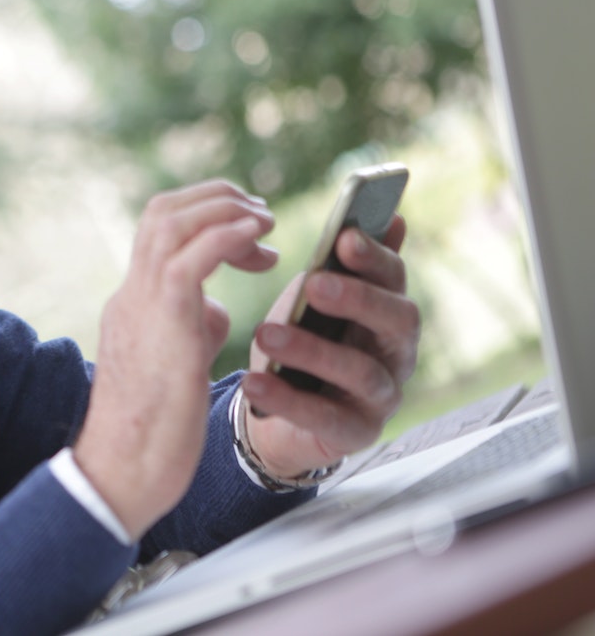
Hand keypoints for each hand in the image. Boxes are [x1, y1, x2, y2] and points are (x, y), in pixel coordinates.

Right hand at [73, 181, 278, 538]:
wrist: (124, 470)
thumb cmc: (154, 431)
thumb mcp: (177, 362)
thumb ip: (193, 326)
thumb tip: (218, 308)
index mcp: (134, 302)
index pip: (160, 231)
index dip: (206, 216)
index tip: (249, 233)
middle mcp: (132, 293)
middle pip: (162, 210)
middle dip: (217, 198)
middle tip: (262, 215)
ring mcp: (141, 304)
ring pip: (171, 221)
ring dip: (225, 209)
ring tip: (266, 222)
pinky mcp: (162, 323)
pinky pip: (190, 258)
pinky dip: (226, 237)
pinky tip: (260, 240)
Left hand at [242, 217, 419, 479]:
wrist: (279, 412)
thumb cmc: (304, 341)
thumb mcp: (316, 300)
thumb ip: (345, 265)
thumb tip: (392, 216)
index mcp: (388, 309)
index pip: (394, 277)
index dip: (374, 256)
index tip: (343, 237)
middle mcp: (396, 351)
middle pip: (397, 321)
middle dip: (357, 299)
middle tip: (315, 285)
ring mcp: (382, 396)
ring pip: (359, 371)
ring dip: (312, 350)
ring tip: (267, 335)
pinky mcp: (356, 433)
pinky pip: (325, 417)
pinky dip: (288, 399)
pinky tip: (254, 382)